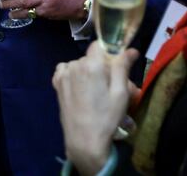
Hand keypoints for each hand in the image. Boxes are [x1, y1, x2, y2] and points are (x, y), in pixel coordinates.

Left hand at [52, 43, 138, 175]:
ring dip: (89, 73)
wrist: (84, 140)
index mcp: (91, 65)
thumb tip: (130, 50)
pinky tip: (82, 90)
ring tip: (97, 93)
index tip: (116, 67)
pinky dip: (75, 75)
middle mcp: (74, 65)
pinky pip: (68, 70)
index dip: (109, 53)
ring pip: (80, 65)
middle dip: (103, 68)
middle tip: (112, 88)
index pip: (100, 45)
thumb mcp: (121, 93)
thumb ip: (123, 67)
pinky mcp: (56, 83)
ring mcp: (63, 74)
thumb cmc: (106, 117)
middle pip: (92, 58)